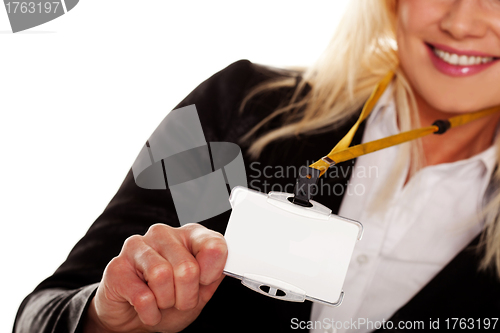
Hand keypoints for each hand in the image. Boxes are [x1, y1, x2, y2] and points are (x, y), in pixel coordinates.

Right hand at [83, 223, 227, 332]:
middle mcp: (163, 233)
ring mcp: (137, 246)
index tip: (204, 282)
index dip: (212, 272)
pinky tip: (146, 309)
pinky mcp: (117, 266)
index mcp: (189, 234)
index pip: (214, 245)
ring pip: (162, 276)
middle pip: (188, 268)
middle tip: (179, 300)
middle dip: (186, 295)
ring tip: (161, 301)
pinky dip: (149, 312)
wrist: (133, 319)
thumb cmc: (169, 299)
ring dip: (166, 301)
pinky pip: (142, 295)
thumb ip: (215, 274)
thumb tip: (226, 264)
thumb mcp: (200, 290)